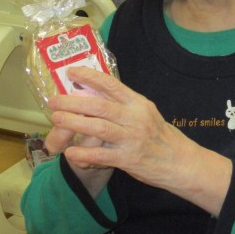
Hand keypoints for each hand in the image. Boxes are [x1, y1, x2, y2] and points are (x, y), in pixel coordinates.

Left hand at [46, 66, 232, 214]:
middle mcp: (135, 118)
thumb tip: (96, 93)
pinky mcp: (130, 159)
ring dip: (75, 123)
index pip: (112, 85)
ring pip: (99, 128)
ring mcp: (132, 139)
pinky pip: (103, 156)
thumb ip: (124, 105)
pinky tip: (70, 152)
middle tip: (54, 101)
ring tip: (56, 120)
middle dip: (73, 102)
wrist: (180, 161)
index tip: (71, 72)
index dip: (90, 77)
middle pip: (100, 106)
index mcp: (138, 103)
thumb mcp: (146, 113)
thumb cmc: (160, 136)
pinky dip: (85, 153)